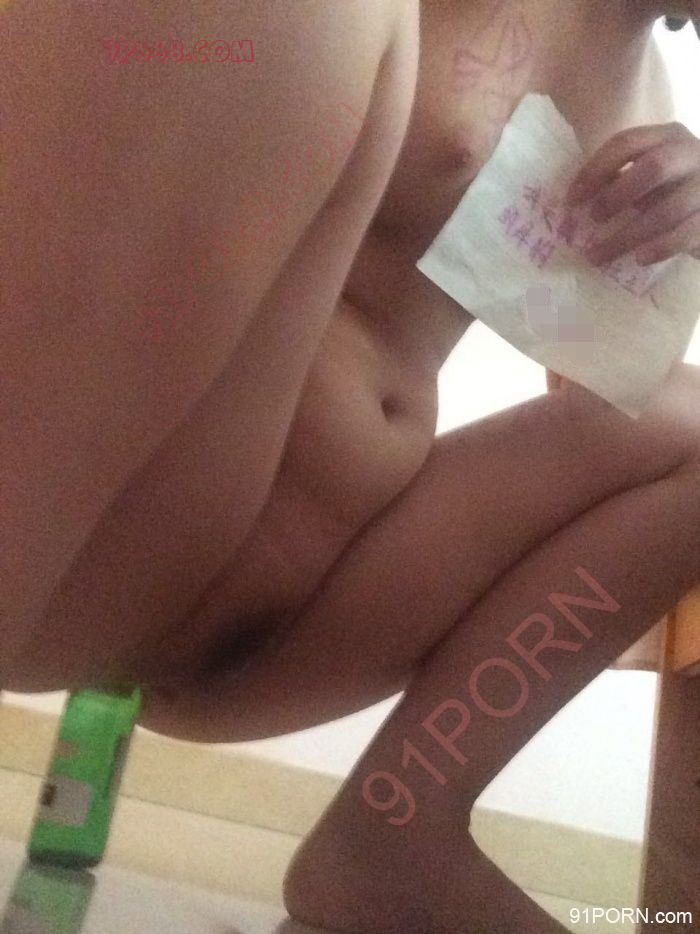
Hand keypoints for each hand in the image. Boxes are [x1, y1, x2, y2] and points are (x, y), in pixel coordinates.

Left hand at [567, 122, 699, 265]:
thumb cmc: (670, 189)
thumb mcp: (644, 176)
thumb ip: (617, 181)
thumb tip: (573, 205)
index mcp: (666, 137)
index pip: (626, 144)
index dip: (594, 171)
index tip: (571, 201)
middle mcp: (691, 154)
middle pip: (655, 167)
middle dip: (618, 195)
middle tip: (594, 219)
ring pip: (668, 209)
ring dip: (627, 236)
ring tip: (598, 256)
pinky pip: (688, 232)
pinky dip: (661, 247)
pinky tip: (640, 259)